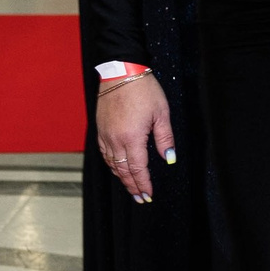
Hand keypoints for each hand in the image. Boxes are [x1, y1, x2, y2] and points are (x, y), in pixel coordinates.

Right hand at [96, 74, 174, 202]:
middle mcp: (115, 140)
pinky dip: (111, 165)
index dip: (143, 184)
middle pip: (123, 170)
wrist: (121, 71)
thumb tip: (169, 158)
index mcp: (132, 138)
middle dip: (133, 186)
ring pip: (112, 164)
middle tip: (141, 198)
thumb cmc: (143, 89)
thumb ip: (165, 139)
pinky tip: (117, 168)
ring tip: (131, 187)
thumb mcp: (161, 113)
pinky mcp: (100, 129)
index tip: (148, 195)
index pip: (138, 168)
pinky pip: (104, 153)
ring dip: (121, 178)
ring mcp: (105, 135)